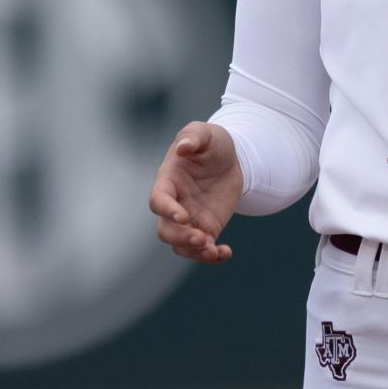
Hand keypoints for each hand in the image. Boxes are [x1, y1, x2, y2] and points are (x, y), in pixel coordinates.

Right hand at [147, 121, 242, 262]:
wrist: (230, 157)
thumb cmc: (211, 142)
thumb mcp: (205, 132)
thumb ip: (193, 137)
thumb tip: (183, 149)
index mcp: (168, 181)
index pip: (157, 200)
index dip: (166, 210)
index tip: (183, 216)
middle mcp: (175, 204)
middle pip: (166, 230)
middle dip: (181, 238)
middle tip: (203, 239)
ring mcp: (190, 219)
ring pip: (181, 245)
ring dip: (195, 252)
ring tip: (214, 251)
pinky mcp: (207, 227)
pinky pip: (204, 249)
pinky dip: (212, 256)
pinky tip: (225, 252)